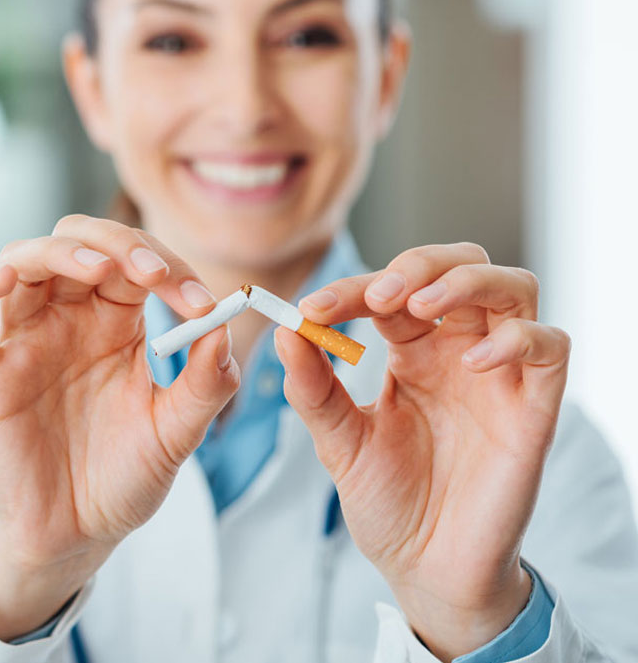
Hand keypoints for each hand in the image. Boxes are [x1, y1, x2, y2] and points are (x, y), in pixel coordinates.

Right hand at [0, 215, 239, 638]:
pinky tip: (0, 280)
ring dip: (59, 252)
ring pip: (23, 262)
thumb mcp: (176, 433)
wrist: (79, 534)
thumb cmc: (126, 478)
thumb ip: (203, 384)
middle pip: (77, 243)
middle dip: (118, 243)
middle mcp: (69, 320)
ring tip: (99, 268)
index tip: (201, 303)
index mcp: (116, 324)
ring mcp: (24, 342)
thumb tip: (223, 326)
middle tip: (154, 274)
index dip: (169, 268)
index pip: (135, 264)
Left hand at [275, 243, 569, 660]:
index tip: (311, 309)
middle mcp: (458, 353)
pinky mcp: (534, 409)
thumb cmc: (388, 503)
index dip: (350, 289)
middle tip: (377, 296)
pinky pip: (550, 348)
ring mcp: (500, 376)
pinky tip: (475, 360)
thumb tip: (285, 331)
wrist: (425, 569)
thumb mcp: (340, 443)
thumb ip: (314, 389)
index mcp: (411, 353)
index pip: (390, 292)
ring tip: (422, 306)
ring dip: (467, 282)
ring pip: (513, 288)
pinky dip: (517, 339)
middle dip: (419, 265)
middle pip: (462, 265)